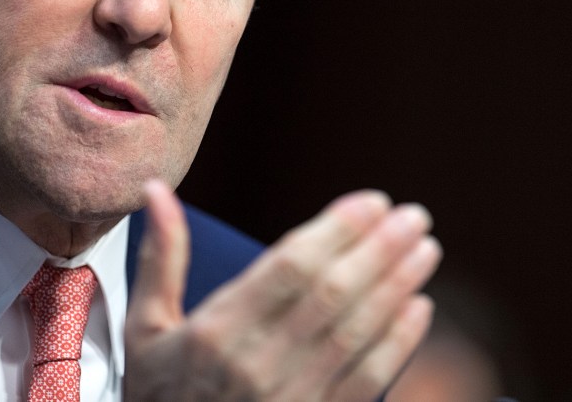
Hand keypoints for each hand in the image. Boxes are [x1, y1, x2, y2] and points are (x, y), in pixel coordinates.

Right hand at [124, 180, 441, 400]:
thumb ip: (161, 257)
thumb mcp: (145, 327)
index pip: (291, 266)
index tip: (374, 201)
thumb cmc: (158, 393)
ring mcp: (289, 396)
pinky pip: (366, 380)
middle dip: (380, 249)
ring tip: (426, 249)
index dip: (338, 230)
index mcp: (217, 329)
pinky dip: (398, 343)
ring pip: (356, 332)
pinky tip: (420, 308)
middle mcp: (256, 362)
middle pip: (333, 293)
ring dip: (397, 286)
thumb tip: (157, 190)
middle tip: (415, 216)